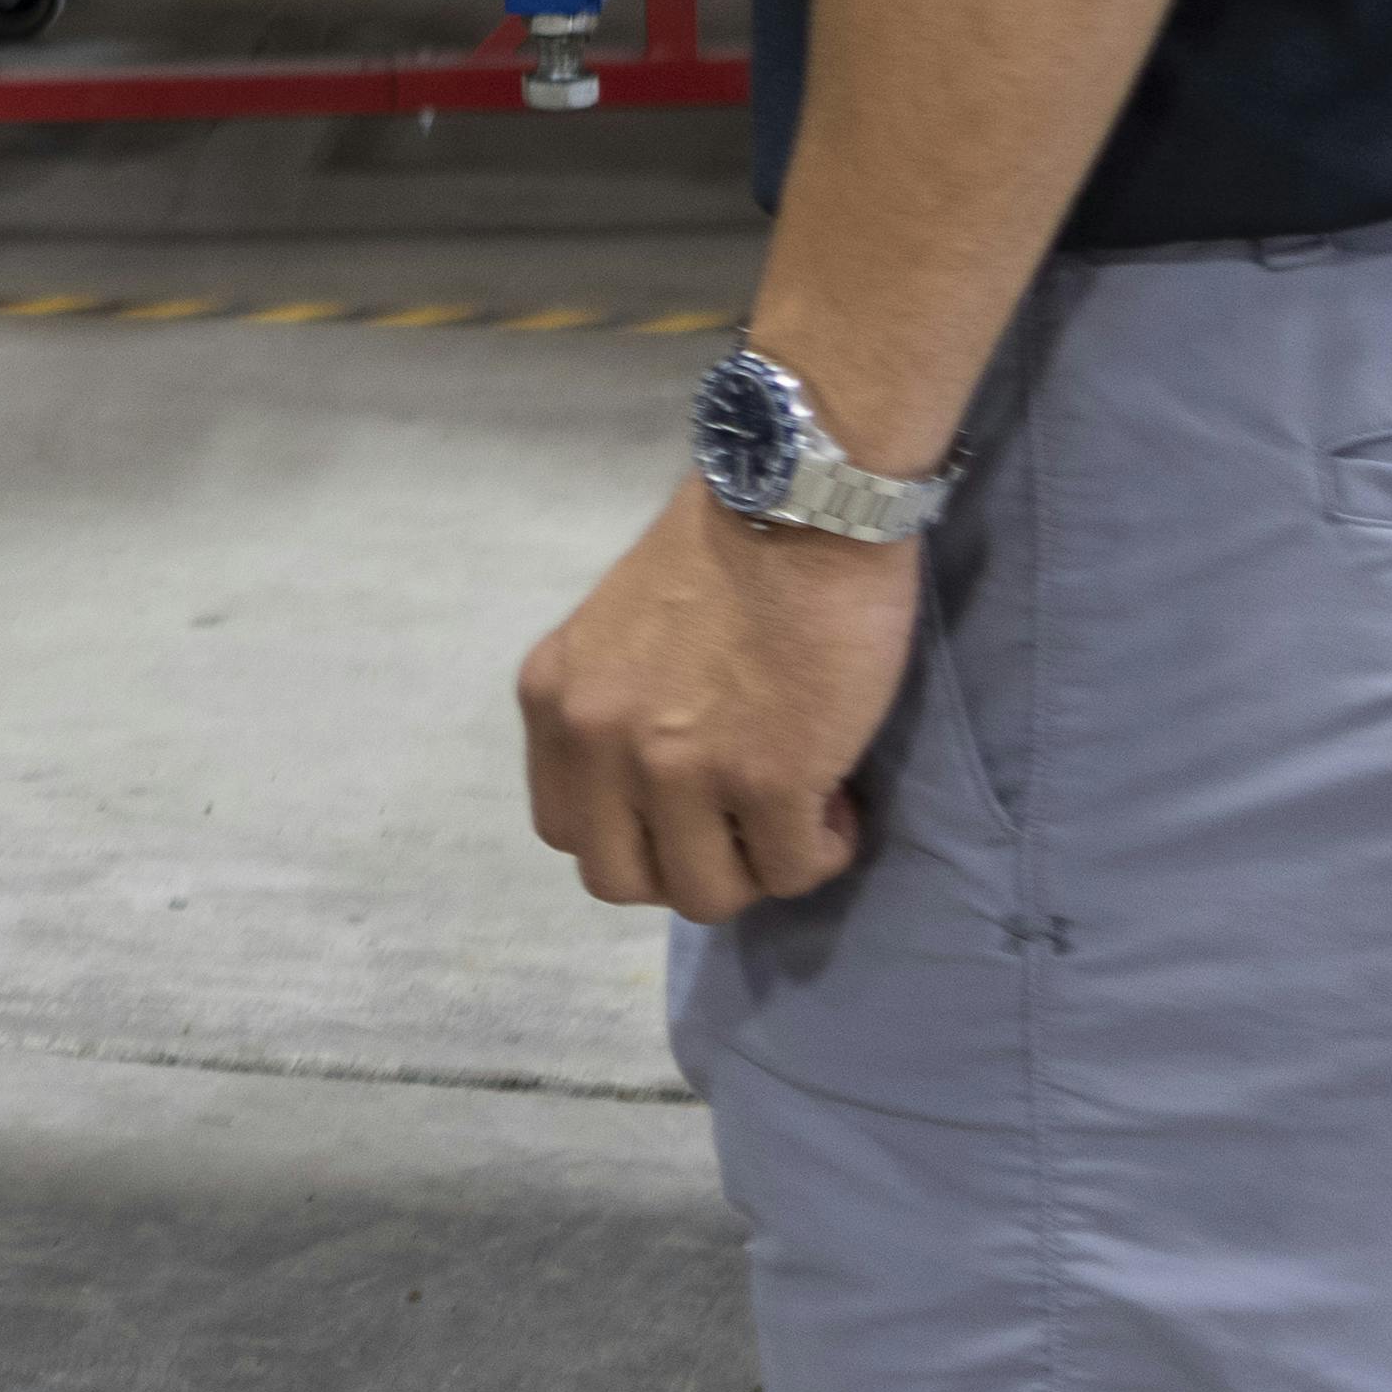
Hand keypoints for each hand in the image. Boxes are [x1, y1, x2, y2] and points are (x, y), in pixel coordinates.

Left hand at [516, 472, 925, 921]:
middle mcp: (597, 740)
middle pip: (620, 879)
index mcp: (554, 698)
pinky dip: (824, 849)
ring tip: (800, 808)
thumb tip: (654, 793)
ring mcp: (678, 767)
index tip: (689, 803)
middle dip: (689, 865)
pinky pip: (793, 869)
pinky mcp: (766, 779)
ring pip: (706, 893)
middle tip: (743, 824)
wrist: (802, 498)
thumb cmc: (726, 549)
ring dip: (760, 865)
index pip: (565, 828)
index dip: (634, 832)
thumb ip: (617, 708)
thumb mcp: (618, 632)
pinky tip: (837, 797)